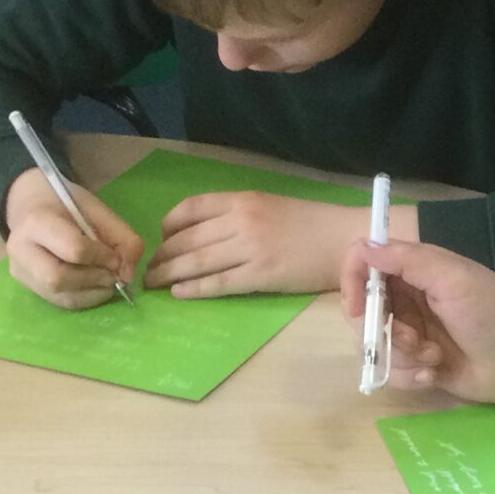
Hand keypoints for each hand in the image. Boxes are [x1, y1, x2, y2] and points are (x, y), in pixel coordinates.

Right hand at [1, 165, 147, 307]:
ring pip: (60, 295)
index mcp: (37, 222)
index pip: (73, 249)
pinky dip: (85, 298)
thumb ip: (121, 237)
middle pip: (58, 278)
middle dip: (94, 279)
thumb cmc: (65, 205)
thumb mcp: (97, 210)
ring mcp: (21, 271)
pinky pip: (60, 302)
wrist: (30, 206)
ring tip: (108, 282)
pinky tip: (96, 288)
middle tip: (113, 275)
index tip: (116, 257)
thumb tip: (127, 275)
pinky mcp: (28, 286)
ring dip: (92, 293)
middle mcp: (21, 250)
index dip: (101, 257)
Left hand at [141, 191, 357, 298]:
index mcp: (243, 200)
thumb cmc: (312, 223)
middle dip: (162, 255)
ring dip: (169, 274)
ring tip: (152, 284)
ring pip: (196, 262)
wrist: (346, 240)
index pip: (191, 208)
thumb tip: (203, 233)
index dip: (168, 225)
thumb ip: (238, 214)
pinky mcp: (261, 275)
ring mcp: (250, 249)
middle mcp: (241, 221)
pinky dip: (194, 289)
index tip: (161, 239)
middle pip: (187, 239)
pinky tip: (179, 293)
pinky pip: (218, 283)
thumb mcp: (271, 205)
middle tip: (147, 269)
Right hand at [338, 238, 494, 402]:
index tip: (355, 307)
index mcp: (413, 269)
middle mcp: (406, 298)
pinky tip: (435, 374)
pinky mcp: (418, 363)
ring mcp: (410, 332)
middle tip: (413, 340)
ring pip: (374, 345)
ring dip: (401, 355)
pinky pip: (391, 371)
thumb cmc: (492, 311)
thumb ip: (406, 260)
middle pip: (361, 311)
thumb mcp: (452, 278)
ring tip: (434, 358)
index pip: (361, 264)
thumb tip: (364, 245)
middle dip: (383, 331)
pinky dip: (409, 375)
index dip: (351, 283)